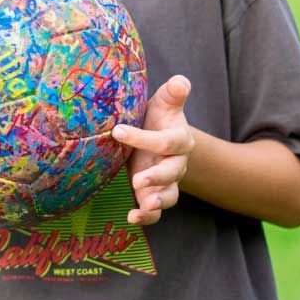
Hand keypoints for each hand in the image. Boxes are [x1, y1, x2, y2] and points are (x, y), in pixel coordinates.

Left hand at [112, 75, 194, 225]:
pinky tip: (132, 218)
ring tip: (145, 205)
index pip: (167, 141)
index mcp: (180, 139)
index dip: (144, 138)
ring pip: (169, 195)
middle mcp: (177, 163)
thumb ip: (173, 93)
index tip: (118, 131)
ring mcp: (167, 182)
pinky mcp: (155, 195)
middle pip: (172, 172)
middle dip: (156, 177)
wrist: (155, 136)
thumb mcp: (164, 103)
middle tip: (137, 180)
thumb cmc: (158, 117)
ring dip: (157, 201)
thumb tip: (182, 81)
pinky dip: (147, 217)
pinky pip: (156, 212)